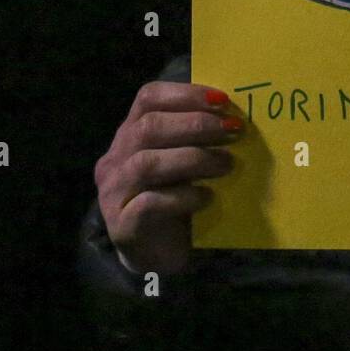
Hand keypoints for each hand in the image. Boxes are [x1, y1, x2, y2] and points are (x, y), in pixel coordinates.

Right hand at [94, 82, 240, 273]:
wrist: (156, 256)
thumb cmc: (175, 202)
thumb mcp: (186, 164)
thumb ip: (197, 140)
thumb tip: (235, 117)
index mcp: (130, 136)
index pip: (147, 99)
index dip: (185, 94)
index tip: (222, 100)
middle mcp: (115, 160)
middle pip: (148, 128)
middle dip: (196, 125)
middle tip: (233, 130)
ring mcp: (114, 193)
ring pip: (146, 163)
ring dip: (194, 159)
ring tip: (226, 164)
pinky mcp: (123, 225)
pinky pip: (150, 203)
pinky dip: (183, 196)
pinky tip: (207, 197)